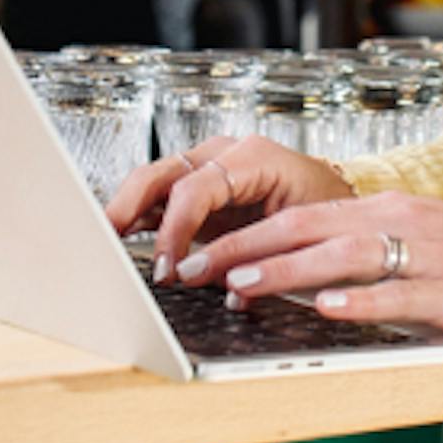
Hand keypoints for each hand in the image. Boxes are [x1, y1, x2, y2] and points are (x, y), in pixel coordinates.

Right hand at [107, 136, 355, 275]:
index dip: (175, 230)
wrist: (337, 205)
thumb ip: (262, 257)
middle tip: (109, 248)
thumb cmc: (327, 216)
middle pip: (161, 174)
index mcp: (254, 156)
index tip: (168, 269)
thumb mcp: (301, 236)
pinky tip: (121, 240)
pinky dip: (139, 217)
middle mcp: (225, 153)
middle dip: (130, 211)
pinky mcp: (199, 185)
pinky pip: (159, 196)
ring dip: (126, 213)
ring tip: (104, 246)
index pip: (195, 188)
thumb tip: (227, 288)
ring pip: (152, 180)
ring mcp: (208, 165)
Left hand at [190, 193, 442, 334]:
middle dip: (245, 247)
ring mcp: (425, 256)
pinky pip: (398, 295)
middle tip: (194, 267)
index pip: (303, 214)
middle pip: (307, 227)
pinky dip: (359, 301)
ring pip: (341, 255)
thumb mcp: (427, 240)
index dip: (247, 232)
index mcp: (390, 208)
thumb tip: (311, 279)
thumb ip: (372, 252)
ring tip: (240, 285)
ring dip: (285, 270)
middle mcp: (400, 222)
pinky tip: (326, 309)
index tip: (202, 251)